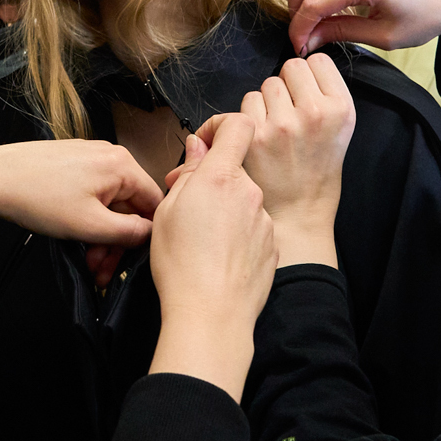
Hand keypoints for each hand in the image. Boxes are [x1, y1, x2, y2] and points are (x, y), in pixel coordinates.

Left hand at [0, 141, 159, 248]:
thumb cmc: (37, 197)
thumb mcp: (91, 225)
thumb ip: (130, 233)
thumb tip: (152, 234)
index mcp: (122, 165)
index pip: (154, 204)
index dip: (145, 238)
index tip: (129, 262)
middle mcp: (110, 156)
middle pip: (130, 207)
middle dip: (117, 243)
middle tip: (101, 270)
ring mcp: (89, 159)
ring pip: (110, 205)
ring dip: (102, 236)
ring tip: (87, 259)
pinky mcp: (72, 164)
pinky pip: (93, 196)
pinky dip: (89, 220)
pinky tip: (75, 237)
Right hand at [147, 114, 277, 400]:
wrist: (211, 314)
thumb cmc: (181, 265)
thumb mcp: (167, 212)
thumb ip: (188, 174)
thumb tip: (198, 150)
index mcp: (220, 177)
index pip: (239, 126)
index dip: (222, 128)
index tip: (207, 143)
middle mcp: (250, 193)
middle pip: (236, 170)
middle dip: (215, 181)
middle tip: (189, 207)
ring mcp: (265, 220)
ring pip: (245, 201)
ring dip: (227, 211)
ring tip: (204, 241)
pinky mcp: (273, 245)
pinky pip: (255, 228)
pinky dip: (240, 235)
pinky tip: (222, 257)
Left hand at [199, 54, 353, 267]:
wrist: (298, 215)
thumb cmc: (317, 172)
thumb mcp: (341, 131)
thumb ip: (324, 94)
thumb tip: (303, 61)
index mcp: (341, 109)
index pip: (317, 61)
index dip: (309, 77)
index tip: (308, 95)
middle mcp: (314, 113)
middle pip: (289, 69)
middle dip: (287, 88)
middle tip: (291, 117)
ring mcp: (282, 124)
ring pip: (265, 86)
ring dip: (267, 103)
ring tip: (277, 131)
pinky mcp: (254, 136)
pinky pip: (246, 104)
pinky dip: (249, 118)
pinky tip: (261, 139)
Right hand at [286, 0, 440, 55]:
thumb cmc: (428, 16)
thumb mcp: (384, 36)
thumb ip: (341, 33)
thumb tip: (308, 40)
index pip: (313, 4)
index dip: (299, 29)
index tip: (299, 48)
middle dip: (295, 7)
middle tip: (306, 33)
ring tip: (321, 23)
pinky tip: (335, 9)